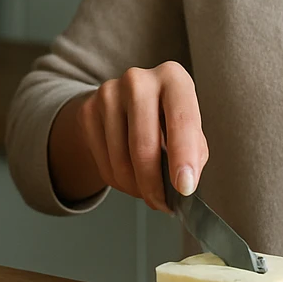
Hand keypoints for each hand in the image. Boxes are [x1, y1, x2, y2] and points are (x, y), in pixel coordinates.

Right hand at [55, 61, 207, 212]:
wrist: (124, 104)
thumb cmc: (166, 119)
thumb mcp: (191, 128)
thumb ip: (194, 152)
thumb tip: (183, 183)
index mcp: (173, 78)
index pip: (181, 120)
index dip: (183, 158)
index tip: (185, 188)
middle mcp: (139, 80)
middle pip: (143, 146)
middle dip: (154, 185)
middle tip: (163, 203)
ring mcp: (108, 93)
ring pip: (121, 162)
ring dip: (137, 188)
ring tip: (148, 189)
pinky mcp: (87, 111)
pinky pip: (104, 165)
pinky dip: (120, 182)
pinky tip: (130, 176)